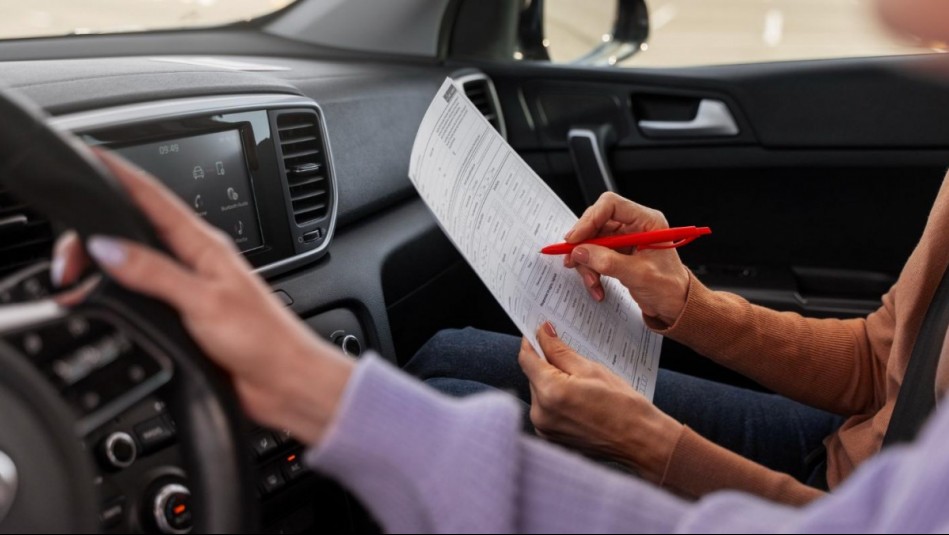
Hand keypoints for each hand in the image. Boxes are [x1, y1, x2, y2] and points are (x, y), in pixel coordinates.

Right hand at [53, 150, 353, 445]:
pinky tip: (101, 299)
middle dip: (94, 233)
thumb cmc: (264, 339)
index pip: (154, 198)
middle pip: (134, 230)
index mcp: (204, 245)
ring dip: (102, 264)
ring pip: (133, 263)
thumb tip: (107, 246)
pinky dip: (114, 294)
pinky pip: (140, 296)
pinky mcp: (183, 318)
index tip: (90, 154)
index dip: (120, 174)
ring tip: (73, 275)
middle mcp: (194, 262)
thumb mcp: (205, 301)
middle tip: (66, 257)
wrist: (285, 382)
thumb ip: (155, 273)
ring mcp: (188, 289)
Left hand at [518, 322, 681, 482]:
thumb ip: (560, 351)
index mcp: (550, 392)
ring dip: (552, 383)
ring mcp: (544, 429)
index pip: (527, 359)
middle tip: (571, 358)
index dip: (532, 342)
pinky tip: (579, 399)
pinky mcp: (551, 438)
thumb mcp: (592, 369)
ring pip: (539, 392)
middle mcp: (541, 413)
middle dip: (547, 364)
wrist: (641, 441)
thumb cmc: (623, 406)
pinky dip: (557, 400)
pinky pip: (546, 409)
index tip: (539, 332)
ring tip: (582, 384)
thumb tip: (543, 333)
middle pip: (533, 376)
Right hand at [564, 192, 689, 325]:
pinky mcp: (618, 253)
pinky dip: (591, 271)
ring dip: (586, 262)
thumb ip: (608, 262)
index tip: (575, 238)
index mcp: (646, 221)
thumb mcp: (639, 275)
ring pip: (592, 241)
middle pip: (597, 223)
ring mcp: (625, 239)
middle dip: (584, 244)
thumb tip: (581, 252)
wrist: (675, 305)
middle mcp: (634, 226)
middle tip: (573, 259)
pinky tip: (597, 285)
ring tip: (592, 281)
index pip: (611, 206)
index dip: (590, 219)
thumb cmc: (669, 288)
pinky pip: (595, 255)